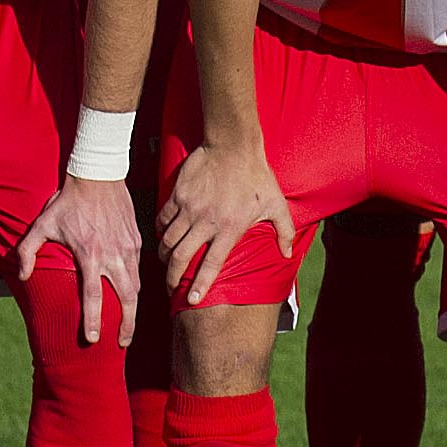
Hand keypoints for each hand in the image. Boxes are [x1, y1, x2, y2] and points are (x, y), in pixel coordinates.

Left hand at [22, 175, 138, 346]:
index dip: (92, 321)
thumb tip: (21, 275)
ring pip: (137, 287)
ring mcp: (128, 248)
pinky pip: (139, 269)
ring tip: (128, 326)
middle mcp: (113, 255)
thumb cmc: (68, 201)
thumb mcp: (42, 224)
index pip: (93, 297)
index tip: (92, 340)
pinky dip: (137, 286)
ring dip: (133, 309)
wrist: (98, 175)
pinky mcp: (137, 240)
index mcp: (89, 255)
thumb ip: (27, 250)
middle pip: (126, 299)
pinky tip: (131, 295)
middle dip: (126, 325)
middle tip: (121, 343)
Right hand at [158, 142, 292, 307]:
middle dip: (172, 277)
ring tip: (166, 263)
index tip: (191, 301)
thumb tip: (286, 254)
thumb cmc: (257, 175)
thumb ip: (284, 231)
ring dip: (165, 256)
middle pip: (181, 258)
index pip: (211, 264)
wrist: (233, 145)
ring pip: (168, 241)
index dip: (200, 285)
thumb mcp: (276, 204)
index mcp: (229, 229)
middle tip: (171, 286)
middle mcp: (206, 223)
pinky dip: (160, 231)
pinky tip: (163, 236)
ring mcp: (190, 209)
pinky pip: (162, 219)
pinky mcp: (178, 195)